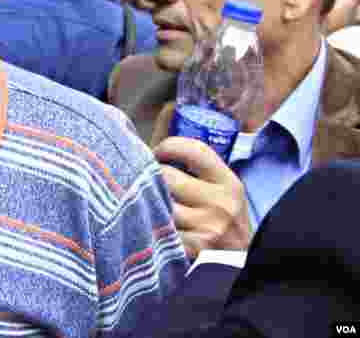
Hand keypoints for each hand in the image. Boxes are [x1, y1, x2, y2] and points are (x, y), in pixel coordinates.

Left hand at [154, 136, 251, 259]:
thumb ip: (193, 161)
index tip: (157, 151)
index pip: (193, 149)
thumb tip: (162, 113)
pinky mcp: (191, 250)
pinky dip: (147, 223)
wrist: (239, 267)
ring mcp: (207, 229)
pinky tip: (146, 223)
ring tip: (142, 200)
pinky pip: (156, 228)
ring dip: (145, 199)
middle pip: (167, 176)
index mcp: (229, 183)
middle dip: (151, 175)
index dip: (167, 145)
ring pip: (158, 202)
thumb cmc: (220, 220)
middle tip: (144, 179)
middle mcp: (221, 204)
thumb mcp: (220, 189)